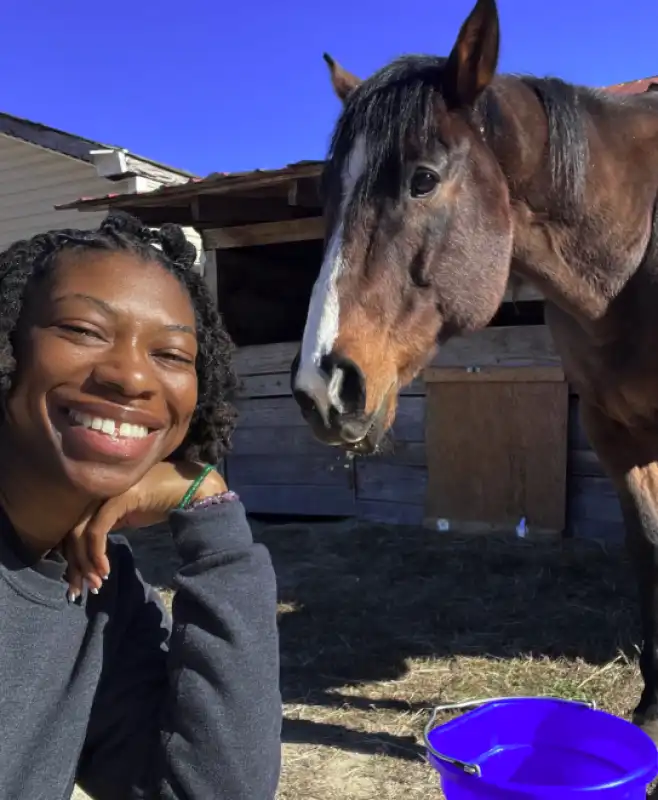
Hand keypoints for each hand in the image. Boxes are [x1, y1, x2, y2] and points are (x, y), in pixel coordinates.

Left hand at [64, 461, 226, 598]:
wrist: (195, 489)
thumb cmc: (167, 501)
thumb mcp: (132, 514)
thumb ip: (111, 522)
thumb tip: (92, 550)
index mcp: (99, 493)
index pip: (73, 525)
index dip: (72, 555)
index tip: (77, 582)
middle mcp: (99, 490)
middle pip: (72, 530)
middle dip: (74, 564)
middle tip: (78, 590)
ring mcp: (109, 491)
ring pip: (81, 532)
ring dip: (85, 563)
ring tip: (95, 585)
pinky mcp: (120, 497)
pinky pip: (97, 530)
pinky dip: (97, 553)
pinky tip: (105, 571)